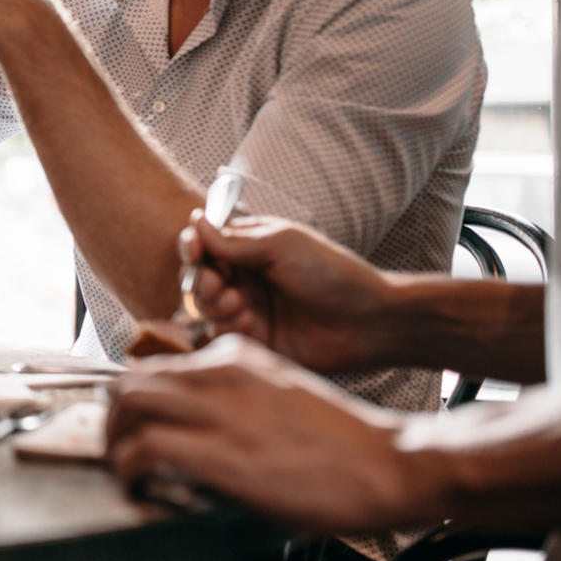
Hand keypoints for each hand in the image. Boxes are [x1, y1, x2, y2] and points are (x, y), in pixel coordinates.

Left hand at [107, 336, 430, 532]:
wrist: (391, 464)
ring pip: (128, 402)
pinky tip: (135, 483)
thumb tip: (198, 430)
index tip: (131, 426)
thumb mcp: (280, 398)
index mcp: (236, 358)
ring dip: (112, 439)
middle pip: (131, 379)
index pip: (158, 366)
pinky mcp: (223, 451)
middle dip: (112, 417)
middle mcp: (221, 374)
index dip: (135, 400)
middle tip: (115, 448)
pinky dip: (128, 465)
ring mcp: (221, 410)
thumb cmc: (344, 444)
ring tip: (120, 468)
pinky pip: (147, 445)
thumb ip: (237, 401)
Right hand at [182, 212, 399, 373]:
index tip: (193, 251)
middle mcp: (246, 277)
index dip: (193, 246)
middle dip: (201, 279)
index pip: (206, 243)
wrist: (367, 321)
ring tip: (238, 304)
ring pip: (204, 306)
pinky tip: (248, 323)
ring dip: (213, 303)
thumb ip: (235, 240)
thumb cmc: (331, 274)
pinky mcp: (254, 339)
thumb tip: (196, 221)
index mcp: (251, 248)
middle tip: (217, 285)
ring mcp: (248, 308)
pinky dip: (226, 326)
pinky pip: (220, 333)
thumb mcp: (281, 246)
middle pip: (198, 275)